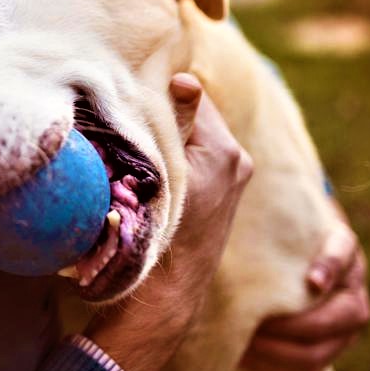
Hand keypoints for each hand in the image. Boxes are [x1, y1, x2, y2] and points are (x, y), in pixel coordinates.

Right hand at [85, 73, 252, 370]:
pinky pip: (197, 155)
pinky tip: (153, 164)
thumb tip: (186, 79)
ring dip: (169, 134)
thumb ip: (177, 124)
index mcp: (225, 151)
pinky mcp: (221, 191)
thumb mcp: (163, 172)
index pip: (193, 95)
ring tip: (140, 143)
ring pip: (195, 135)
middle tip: (133, 116)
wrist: (167, 291)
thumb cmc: (158, 231)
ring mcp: (231, 177)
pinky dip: (177, 152)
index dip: (161, 92)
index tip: (134, 96)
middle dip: (166, 114)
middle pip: (195, 115)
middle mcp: (236, 160)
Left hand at [241, 220, 369, 370]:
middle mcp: (349, 290)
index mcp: (340, 249)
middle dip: (296, 326)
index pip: (343, 251)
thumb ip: (267, 221)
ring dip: (280, 351)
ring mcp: (342, 325)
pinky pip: (308, 370)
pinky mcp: (325, 350)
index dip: (331, 265)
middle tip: (257, 324)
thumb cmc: (275, 244)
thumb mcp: (277, 229)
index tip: (313, 280)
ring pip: (321, 350)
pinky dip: (275, 367)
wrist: (287, 275)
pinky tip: (246, 353)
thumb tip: (232, 188)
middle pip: (340, 316)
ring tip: (245, 341)